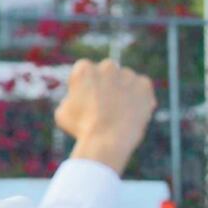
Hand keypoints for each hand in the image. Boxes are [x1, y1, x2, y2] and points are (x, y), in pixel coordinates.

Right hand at [55, 59, 154, 174]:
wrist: (108, 140)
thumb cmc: (82, 129)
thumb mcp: (63, 112)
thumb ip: (71, 98)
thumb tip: (76, 97)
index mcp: (84, 69)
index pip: (87, 71)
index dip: (88, 86)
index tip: (90, 100)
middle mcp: (107, 67)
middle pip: (109, 72)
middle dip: (109, 85)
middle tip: (109, 105)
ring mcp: (128, 74)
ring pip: (127, 80)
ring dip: (125, 91)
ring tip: (122, 113)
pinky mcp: (144, 85)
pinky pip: (143, 88)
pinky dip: (141, 97)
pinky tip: (134, 111)